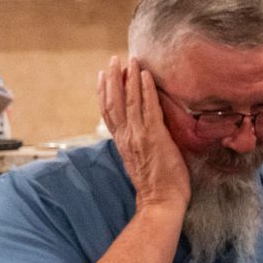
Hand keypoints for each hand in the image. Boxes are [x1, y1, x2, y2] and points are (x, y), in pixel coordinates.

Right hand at [99, 56, 189, 211]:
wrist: (160, 202)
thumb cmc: (155, 186)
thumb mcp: (138, 161)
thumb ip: (136, 144)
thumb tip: (139, 133)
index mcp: (121, 142)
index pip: (108, 112)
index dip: (103, 92)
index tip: (102, 76)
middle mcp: (126, 136)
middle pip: (113, 102)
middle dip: (112, 78)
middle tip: (112, 60)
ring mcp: (138, 135)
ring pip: (129, 101)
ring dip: (128, 78)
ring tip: (129, 60)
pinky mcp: (154, 135)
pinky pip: (148, 108)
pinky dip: (145, 90)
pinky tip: (145, 75)